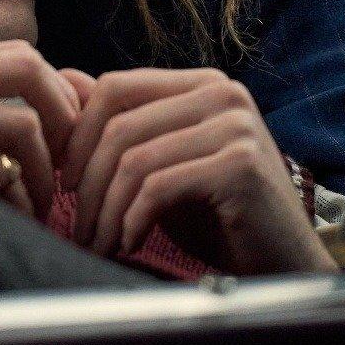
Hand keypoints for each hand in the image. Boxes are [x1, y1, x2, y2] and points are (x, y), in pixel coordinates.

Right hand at [0, 41, 79, 215]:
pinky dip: (13, 201)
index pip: (17, 53)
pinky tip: (2, 218)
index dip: (58, 89)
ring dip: (41, 173)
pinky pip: (0, 170)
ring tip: (33, 203)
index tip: (68, 131)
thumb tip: (70, 93)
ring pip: (23, 126)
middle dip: (62, 115)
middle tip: (67, 160)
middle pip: (27, 69)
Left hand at [60, 68, 335, 273]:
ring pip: (134, 159)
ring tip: (100, 242)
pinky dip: (132, 221)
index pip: (115, 87)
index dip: (79, 133)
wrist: (282, 266)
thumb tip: (62, 78)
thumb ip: (122, 123)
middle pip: (119, 124)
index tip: (66, 179)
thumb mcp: (162, 164)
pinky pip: (158, 187)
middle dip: (88, 181)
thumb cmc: (218, 217)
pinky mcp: (239, 165)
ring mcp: (235, 126)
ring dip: (106, 210)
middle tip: (78, 225)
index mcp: (202, 84)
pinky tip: (130, 243)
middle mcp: (223, 93)